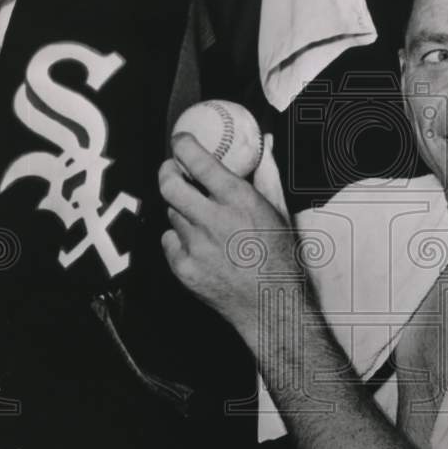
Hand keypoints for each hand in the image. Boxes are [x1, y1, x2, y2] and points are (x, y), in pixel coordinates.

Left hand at [158, 133, 297, 339]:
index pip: (198, 161)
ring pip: (172, 214)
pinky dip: (179, 239)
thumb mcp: (279, 214)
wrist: (271, 307)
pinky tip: (198, 245)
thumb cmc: (280, 262)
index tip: (181, 141)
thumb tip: (266, 147)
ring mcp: (195, 246)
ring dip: (181, 211)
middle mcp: (213, 220)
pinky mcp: (184, 268)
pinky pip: (169, 242)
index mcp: (239, 201)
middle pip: (169, 185)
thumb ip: (268, 176)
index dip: (183, 145)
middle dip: (167, 172)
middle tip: (173, 171)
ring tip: (200, 219)